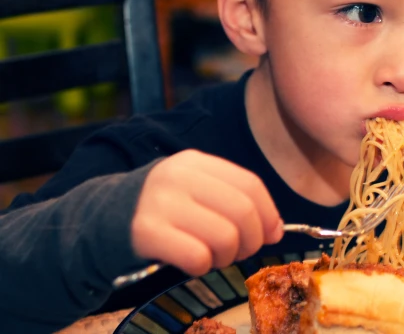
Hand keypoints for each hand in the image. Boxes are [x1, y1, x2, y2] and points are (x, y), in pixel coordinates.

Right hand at [130, 150, 281, 275]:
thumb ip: (234, 200)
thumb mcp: (195, 191)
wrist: (101, 221)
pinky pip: (198, 257)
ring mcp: (160, 202)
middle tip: (239, 251)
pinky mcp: (146, 232)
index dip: (268, 213)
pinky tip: (192, 262)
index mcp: (195, 162)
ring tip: (213, 256)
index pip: (250, 184)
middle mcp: (178, 176)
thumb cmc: (162, 209)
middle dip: (251, 240)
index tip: (271, 233)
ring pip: (225, 236)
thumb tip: (276, 229)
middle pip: (242, 211)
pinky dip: (203, 266)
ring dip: (227, 256)